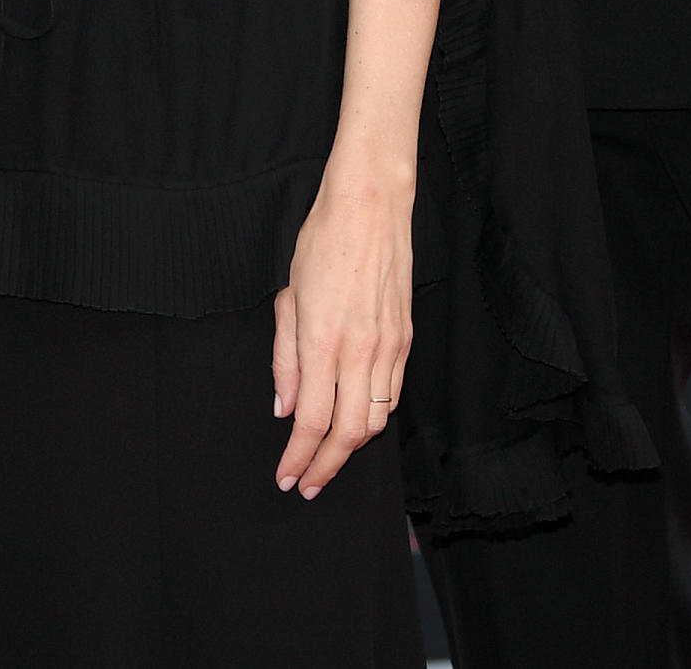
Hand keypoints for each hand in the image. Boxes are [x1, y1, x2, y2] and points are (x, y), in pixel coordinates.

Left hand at [272, 179, 413, 498]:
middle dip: (327, 466)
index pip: (311, 422)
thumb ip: (285, 359)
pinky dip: (375, 416)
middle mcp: (360, 352)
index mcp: (322, 342)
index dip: (299, 458)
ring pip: (378, 420)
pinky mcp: (406, 339)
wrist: (370, 208)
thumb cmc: (322, 243)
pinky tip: (357, 418)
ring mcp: (389, 348)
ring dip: (353, 446)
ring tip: (329, 456)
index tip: (287, 477)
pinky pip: (393, 393)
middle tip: (308, 483)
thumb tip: (284, 407)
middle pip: (350, 434)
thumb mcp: (288, 298)